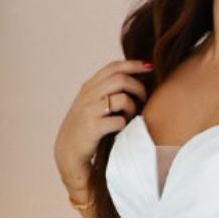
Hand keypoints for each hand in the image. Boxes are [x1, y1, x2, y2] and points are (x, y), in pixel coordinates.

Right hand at [54, 56, 152, 195]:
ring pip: (122, 99)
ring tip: (130, 117)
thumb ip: (105, 90)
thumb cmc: (86, 127)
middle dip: (138, 88)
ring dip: (132, 108)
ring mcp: (90, 111)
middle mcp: (88, 95)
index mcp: (89, 87)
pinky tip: (121, 130)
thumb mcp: (91, 103)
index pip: (114, 67)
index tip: (149, 67)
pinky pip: (120, 121)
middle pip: (121, 79)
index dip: (133, 65)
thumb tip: (132, 78)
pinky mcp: (93, 128)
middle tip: (144, 99)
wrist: (69, 152)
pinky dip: (125, 125)